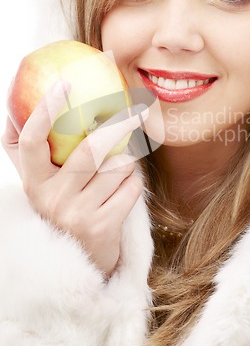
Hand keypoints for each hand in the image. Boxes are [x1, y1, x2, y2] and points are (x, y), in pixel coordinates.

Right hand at [1, 80, 148, 276]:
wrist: (76, 262)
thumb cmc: (60, 207)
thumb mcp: (38, 181)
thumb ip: (28, 148)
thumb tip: (16, 100)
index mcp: (33, 181)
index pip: (31, 140)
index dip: (44, 111)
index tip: (63, 83)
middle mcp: (50, 198)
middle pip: (89, 149)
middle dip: (118, 125)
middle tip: (137, 111)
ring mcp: (76, 214)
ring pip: (117, 166)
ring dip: (128, 160)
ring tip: (120, 168)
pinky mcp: (103, 227)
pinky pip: (131, 187)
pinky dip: (134, 182)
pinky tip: (124, 190)